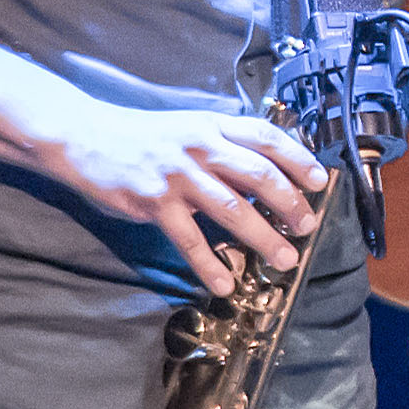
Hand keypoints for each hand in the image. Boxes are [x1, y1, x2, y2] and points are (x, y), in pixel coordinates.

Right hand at [30, 93, 323, 290]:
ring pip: (232, 209)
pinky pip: (189, 239)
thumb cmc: (143, 136)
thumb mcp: (188, 127)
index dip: (298, 159)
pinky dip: (209, 265)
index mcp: (212, 126)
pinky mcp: (154, 202)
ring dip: (264, 236)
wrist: (86, 136)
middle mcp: (199, 146)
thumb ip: (224, 145)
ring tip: (285, 258)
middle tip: (307, 226)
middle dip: (290, 203)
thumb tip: (268, 173)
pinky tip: (224, 283)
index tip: (321, 181)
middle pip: (258, 174)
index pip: (266, 138)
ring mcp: (177, 174)